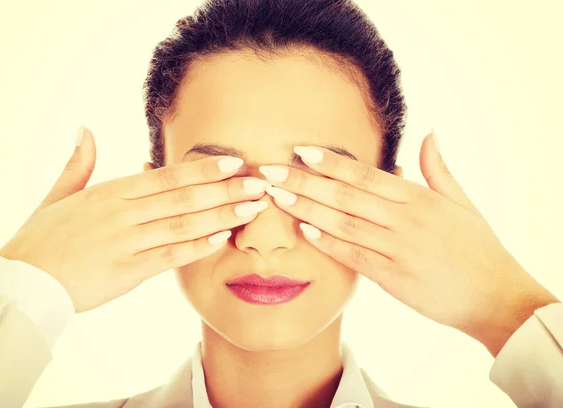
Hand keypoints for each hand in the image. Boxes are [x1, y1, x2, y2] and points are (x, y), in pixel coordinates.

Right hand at [0, 127, 269, 311]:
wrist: (25, 281)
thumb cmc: (43, 238)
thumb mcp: (59, 195)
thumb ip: (78, 163)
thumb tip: (84, 129)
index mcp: (111, 191)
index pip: (166, 175)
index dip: (203, 168)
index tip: (234, 162)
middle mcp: (123, 212)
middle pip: (183, 196)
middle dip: (225, 189)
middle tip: (260, 183)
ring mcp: (127, 241)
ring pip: (183, 223)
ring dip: (221, 215)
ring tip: (252, 208)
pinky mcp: (128, 271)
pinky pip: (170, 256)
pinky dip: (197, 246)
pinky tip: (222, 238)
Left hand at [259, 132, 558, 353]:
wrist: (495, 296)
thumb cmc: (478, 248)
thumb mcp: (462, 202)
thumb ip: (438, 168)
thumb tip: (428, 134)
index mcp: (419, 197)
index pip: (366, 174)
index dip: (331, 162)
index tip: (300, 151)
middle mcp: (405, 219)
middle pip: (345, 195)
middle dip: (304, 181)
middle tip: (270, 171)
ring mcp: (397, 248)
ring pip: (343, 222)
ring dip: (307, 208)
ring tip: (278, 197)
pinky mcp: (392, 277)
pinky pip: (353, 256)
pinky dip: (327, 243)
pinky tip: (304, 230)